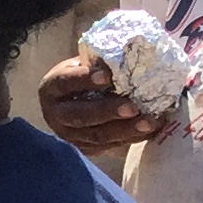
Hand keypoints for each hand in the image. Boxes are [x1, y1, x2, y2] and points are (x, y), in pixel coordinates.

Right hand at [38, 53, 169, 150]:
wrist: (74, 101)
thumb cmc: (84, 76)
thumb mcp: (84, 64)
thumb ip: (98, 63)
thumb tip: (127, 54)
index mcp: (52, 88)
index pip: (64, 83)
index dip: (83, 80)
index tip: (107, 76)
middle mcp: (55, 114)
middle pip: (80, 115)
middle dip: (107, 112)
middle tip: (133, 107)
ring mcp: (69, 135)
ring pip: (96, 135)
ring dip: (125, 130)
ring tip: (150, 122)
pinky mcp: (85, 148)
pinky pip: (109, 146)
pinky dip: (132, 138)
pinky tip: (150, 130)